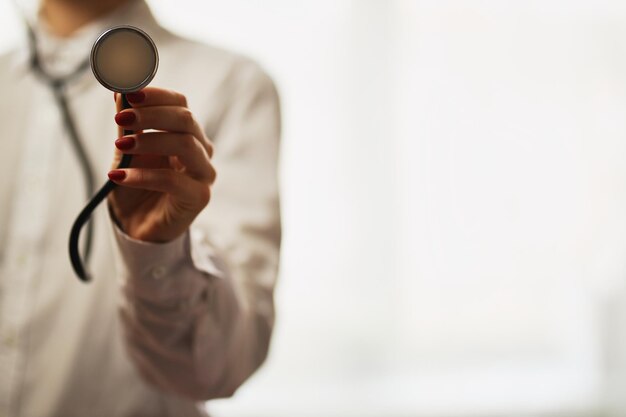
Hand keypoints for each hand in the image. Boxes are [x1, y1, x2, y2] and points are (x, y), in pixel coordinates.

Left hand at [107, 87, 215, 242]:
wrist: (138, 226)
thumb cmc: (137, 185)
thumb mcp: (127, 149)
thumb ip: (128, 123)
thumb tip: (119, 90)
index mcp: (187, 133)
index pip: (180, 104)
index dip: (156, 95)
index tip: (128, 93)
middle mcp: (201, 150)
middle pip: (186, 120)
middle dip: (151, 114)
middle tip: (121, 117)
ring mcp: (204, 174)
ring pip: (185, 144)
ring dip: (149, 140)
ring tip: (121, 144)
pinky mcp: (199, 197)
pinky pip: (173, 180)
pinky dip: (143, 175)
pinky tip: (118, 176)